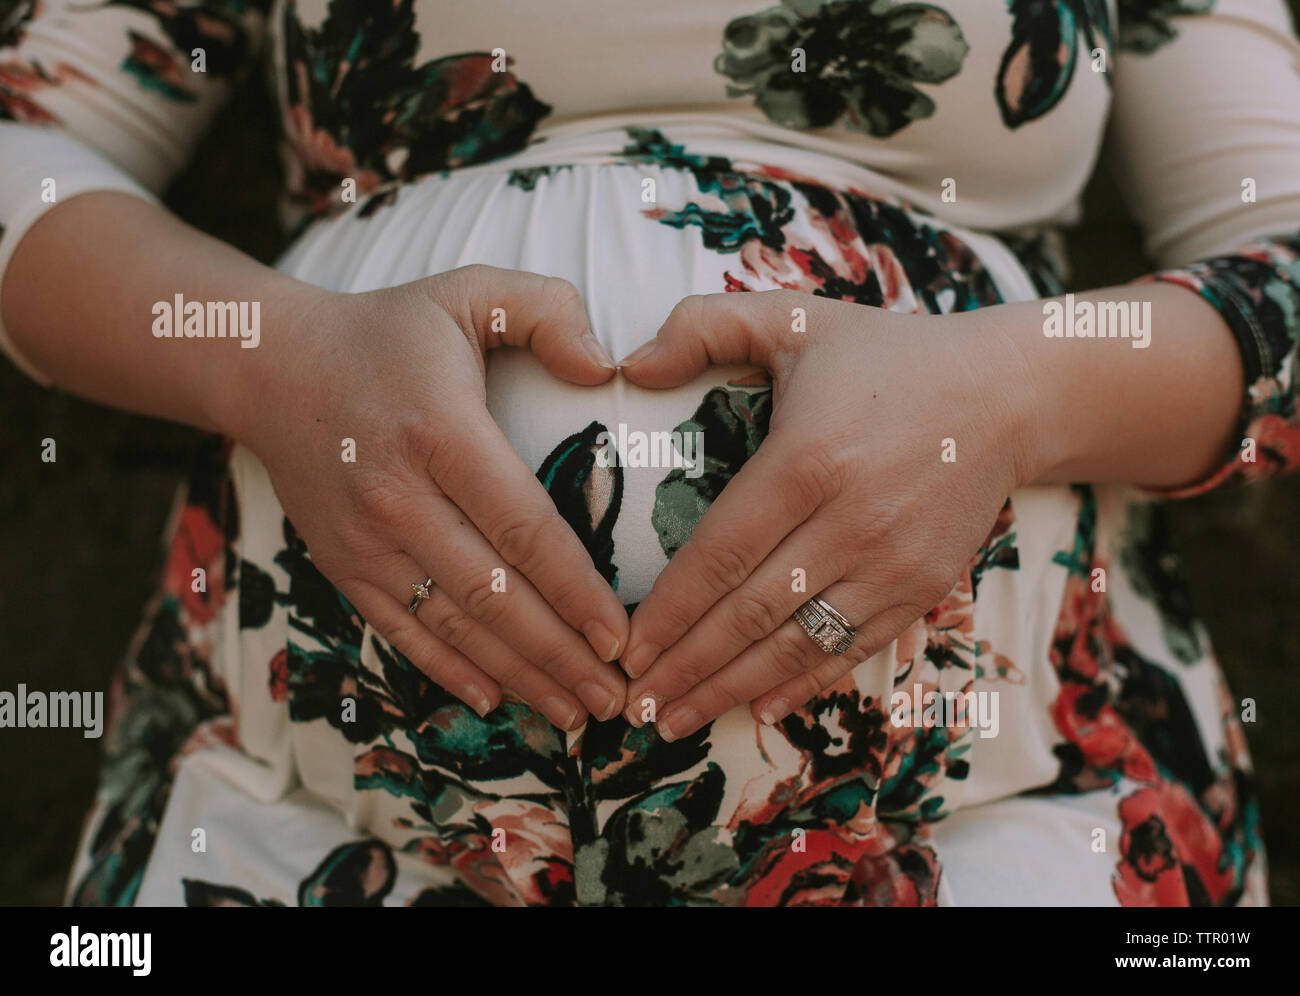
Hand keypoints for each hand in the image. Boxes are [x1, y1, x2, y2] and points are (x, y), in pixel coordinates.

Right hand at [231, 265, 629, 729]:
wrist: (270, 366)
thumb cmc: (388, 331)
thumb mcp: (469, 291)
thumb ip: (547, 309)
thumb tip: (606, 369)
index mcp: (441, 432)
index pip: (523, 527)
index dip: (575, 590)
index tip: (620, 635)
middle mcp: (398, 496)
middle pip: (494, 594)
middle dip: (560, 655)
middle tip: (616, 698)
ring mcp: (364, 538)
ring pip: (453, 625)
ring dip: (517, 676)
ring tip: (574, 713)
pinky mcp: (341, 563)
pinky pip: (401, 630)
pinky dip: (448, 670)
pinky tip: (494, 699)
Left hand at [617, 290, 1038, 740]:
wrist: (1005, 394)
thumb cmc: (885, 356)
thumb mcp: (793, 317)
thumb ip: (702, 327)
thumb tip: (627, 368)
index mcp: (807, 459)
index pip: (719, 554)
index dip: (668, 611)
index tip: (625, 649)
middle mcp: (851, 521)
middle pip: (749, 613)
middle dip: (684, 667)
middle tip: (633, 705)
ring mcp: (892, 562)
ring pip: (796, 644)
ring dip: (730, 690)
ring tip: (674, 722)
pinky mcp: (924, 587)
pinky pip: (853, 649)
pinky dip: (803, 684)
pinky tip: (759, 709)